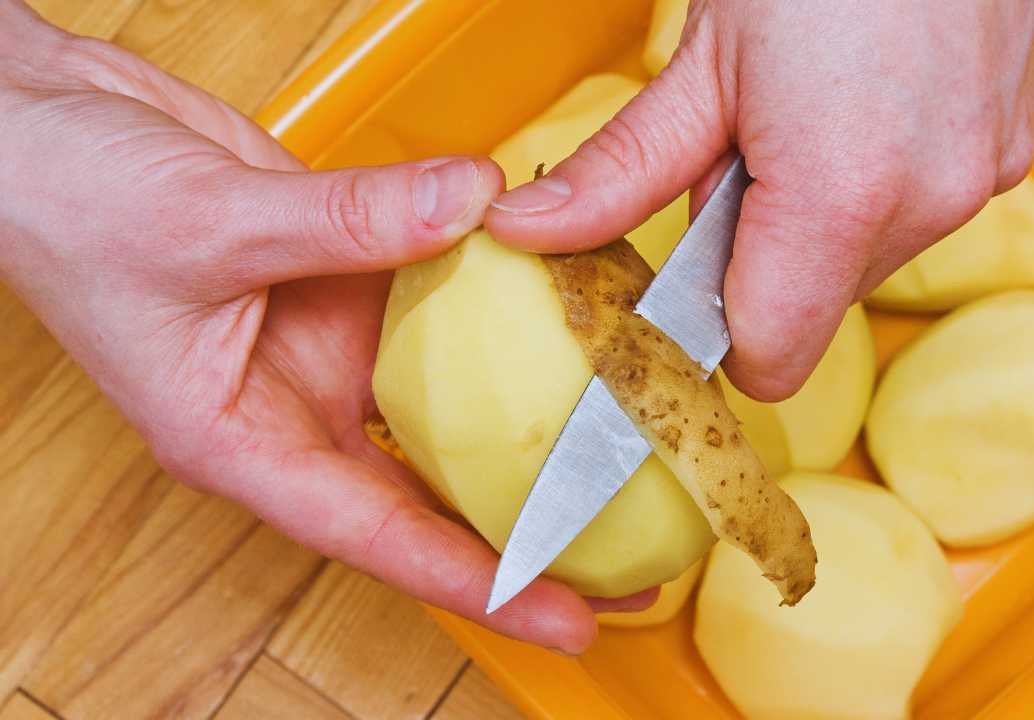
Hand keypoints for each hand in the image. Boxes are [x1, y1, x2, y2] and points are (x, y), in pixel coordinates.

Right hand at [0, 2, 648, 653]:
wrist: (37, 126)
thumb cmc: (64, 204)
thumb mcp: (208, 227)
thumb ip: (348, 221)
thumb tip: (474, 208)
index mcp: (243, 440)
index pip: (380, 534)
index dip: (479, 582)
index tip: (567, 613)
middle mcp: (294, 404)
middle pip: (430, 484)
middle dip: (524, 518)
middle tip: (623, 544)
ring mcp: (326, 342)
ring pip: (446, 392)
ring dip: (525, 409)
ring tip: (616, 437)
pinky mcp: (345, 277)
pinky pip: (439, 298)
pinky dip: (494, 297)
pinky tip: (560, 299)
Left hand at [485, 0, 1033, 399]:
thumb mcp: (702, 65)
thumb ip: (621, 171)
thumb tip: (529, 234)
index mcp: (841, 197)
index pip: (771, 356)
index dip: (719, 336)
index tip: (689, 285)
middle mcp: (930, 203)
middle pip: (816, 302)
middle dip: (766, 252)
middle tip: (747, 148)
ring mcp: (986, 176)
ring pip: (871, 256)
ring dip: (827, 213)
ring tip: (813, 111)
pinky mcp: (1018, 150)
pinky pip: (926, 205)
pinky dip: (886, 178)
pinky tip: (869, 103)